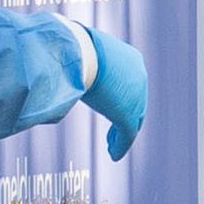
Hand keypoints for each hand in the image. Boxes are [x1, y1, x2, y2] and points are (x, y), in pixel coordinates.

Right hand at [80, 28, 149, 161]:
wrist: (79, 53)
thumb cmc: (72, 48)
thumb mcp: (80, 53)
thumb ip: (80, 61)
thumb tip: (63, 59)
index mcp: (130, 58)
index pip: (131, 82)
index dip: (122, 96)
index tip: (111, 104)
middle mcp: (139, 75)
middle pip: (136, 103)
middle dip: (126, 118)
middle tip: (114, 131)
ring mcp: (137, 95)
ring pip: (133, 120)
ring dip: (122, 136)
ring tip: (111, 147)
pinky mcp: (128, 113)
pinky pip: (127, 134)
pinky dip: (120, 145)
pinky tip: (113, 155)